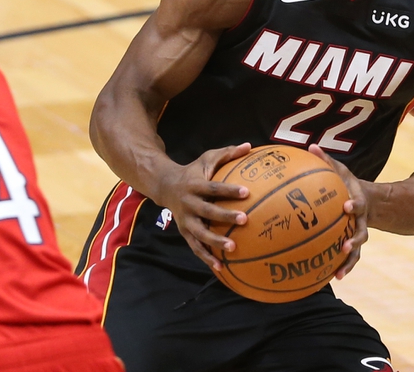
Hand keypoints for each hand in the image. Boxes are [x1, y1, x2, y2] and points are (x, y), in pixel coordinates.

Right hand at [155, 143, 251, 271]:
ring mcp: (185, 220)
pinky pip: (196, 247)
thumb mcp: (207, 159)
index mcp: (195, 185)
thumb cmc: (193, 171)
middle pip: (207, 212)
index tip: (246, 192)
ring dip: (215, 242)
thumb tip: (249, 146)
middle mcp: (188, 204)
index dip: (229, 190)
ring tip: (233, 248)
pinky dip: (206, 258)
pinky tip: (221, 267)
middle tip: (244, 219)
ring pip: (199, 234)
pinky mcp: (185, 232)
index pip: (214, 188)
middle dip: (225, 216)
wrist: (164, 186)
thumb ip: (227, 153)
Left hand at [309, 145, 369, 279]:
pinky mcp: (353, 244)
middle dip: (354, 240)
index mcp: (358, 201)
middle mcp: (361, 220)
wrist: (368, 200)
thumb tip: (310, 146)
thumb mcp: (340, 171)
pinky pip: (350, 258)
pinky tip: (332, 278)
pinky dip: (343, 267)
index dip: (354, 205)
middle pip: (362, 232)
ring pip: (357, 250)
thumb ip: (326, 161)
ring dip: (349, 261)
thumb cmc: (346, 184)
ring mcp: (358, 233)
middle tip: (345, 246)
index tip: (346, 207)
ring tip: (339, 273)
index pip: (358, 204)